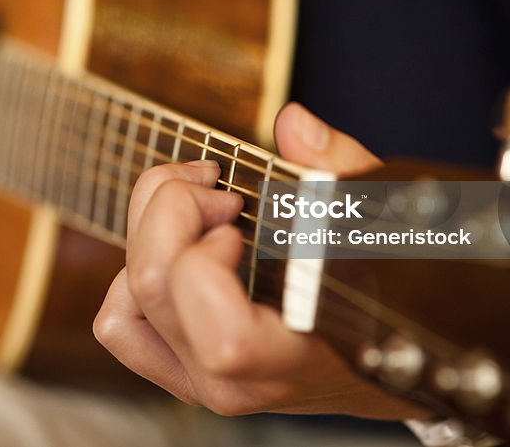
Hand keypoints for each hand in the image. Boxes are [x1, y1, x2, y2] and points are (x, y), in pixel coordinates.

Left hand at [94, 103, 428, 418]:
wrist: (386, 366)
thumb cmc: (388, 291)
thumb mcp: (384, 222)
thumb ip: (341, 172)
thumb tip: (293, 125)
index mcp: (295, 359)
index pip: (224, 339)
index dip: (208, 262)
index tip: (240, 217)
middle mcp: (237, 383)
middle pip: (152, 287)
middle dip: (173, 206)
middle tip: (221, 187)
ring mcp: (199, 381)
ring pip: (124, 302)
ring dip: (149, 231)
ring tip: (203, 208)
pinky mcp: (177, 369)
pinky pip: (120, 323)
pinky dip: (131, 274)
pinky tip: (180, 245)